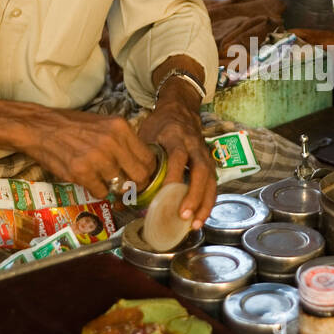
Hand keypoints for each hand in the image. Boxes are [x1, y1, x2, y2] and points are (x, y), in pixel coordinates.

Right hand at [15, 109, 155, 201]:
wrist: (40, 126)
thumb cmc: (72, 126)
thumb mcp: (104, 124)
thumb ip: (123, 141)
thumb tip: (141, 164)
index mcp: (121, 128)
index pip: (148, 158)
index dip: (148, 172)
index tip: (143, 177)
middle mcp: (112, 142)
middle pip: (140, 176)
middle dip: (136, 186)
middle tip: (129, 187)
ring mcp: (97, 158)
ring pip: (121, 186)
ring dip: (114, 188)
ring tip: (104, 181)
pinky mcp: (82, 172)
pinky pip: (102, 192)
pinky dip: (99, 191)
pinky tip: (91, 182)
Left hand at [138, 85, 217, 228]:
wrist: (180, 110)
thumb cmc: (160, 126)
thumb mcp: (145, 136)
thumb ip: (137, 161)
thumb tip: (121, 196)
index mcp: (176, 138)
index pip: (177, 157)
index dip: (173, 175)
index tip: (165, 194)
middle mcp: (194, 147)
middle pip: (201, 171)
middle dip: (194, 195)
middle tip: (183, 215)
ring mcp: (205, 156)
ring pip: (211, 180)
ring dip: (204, 203)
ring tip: (194, 224)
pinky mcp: (210, 164)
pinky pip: (212, 185)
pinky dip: (207, 203)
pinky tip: (199, 218)